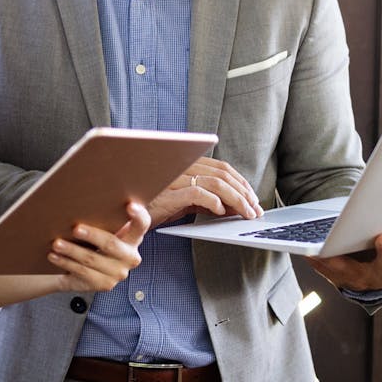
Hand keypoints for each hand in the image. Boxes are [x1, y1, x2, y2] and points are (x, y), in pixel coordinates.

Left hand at [45, 201, 149, 291]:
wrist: (83, 271)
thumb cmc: (93, 243)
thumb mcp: (102, 229)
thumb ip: (103, 218)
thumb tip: (82, 200)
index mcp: (134, 238)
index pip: (142, 224)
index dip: (139, 215)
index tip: (130, 205)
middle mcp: (130, 256)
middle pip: (111, 244)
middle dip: (92, 235)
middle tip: (76, 228)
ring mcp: (118, 273)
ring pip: (92, 259)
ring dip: (72, 250)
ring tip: (56, 243)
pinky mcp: (105, 284)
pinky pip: (83, 272)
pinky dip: (66, 263)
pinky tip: (54, 256)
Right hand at [148, 157, 262, 226]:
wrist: (126, 217)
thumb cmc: (153, 208)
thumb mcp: (184, 202)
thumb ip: (206, 200)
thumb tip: (234, 206)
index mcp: (184, 164)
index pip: (221, 167)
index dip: (240, 181)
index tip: (253, 198)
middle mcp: (179, 167)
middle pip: (222, 174)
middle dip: (243, 192)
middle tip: (255, 209)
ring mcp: (173, 179)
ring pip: (215, 183)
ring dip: (236, 199)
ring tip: (246, 213)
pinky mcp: (167, 194)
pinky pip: (197, 193)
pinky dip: (213, 201)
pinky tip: (221, 212)